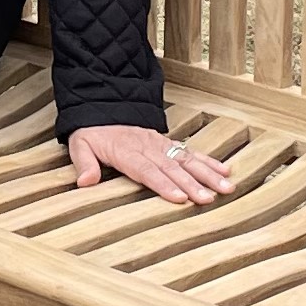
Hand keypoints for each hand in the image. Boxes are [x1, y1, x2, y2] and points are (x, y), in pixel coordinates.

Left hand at [68, 123, 234, 205]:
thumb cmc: (92, 131)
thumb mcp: (80, 144)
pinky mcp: (168, 143)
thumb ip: (84, 163)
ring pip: (187, 160)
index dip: (163, 185)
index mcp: (126, 151)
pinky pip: (190, 152)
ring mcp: (161, 144)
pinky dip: (208, 161)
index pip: (146, 171)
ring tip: (226, 188)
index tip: (179, 198)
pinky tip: (225, 171)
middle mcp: (148, 147)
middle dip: (192, 184)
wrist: (103, 106)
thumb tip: (85, 181)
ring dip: (208, 175)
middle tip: (209, 199)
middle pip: (172, 168)